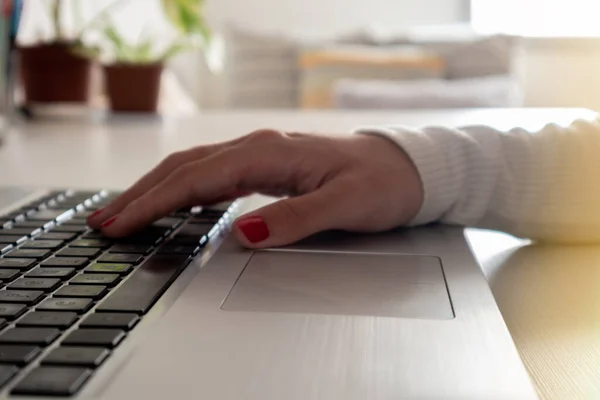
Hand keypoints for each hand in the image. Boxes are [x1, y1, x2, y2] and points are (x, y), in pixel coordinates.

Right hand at [87, 130, 423, 247]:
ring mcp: (261, 155)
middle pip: (183, 168)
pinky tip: (173, 203)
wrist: (405, 169)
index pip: (196, 178)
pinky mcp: (267, 166)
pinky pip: (212, 175)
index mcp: (270, 153)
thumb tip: (244, 232)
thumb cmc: (381, 183)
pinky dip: (183, 189)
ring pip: (194, 169)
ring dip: (155, 189)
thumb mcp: (344, 205)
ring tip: (125, 212)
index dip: (153, 201)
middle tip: (104, 220)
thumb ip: (294, 218)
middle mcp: (259, 148)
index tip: (122, 222)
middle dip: (140, 194)